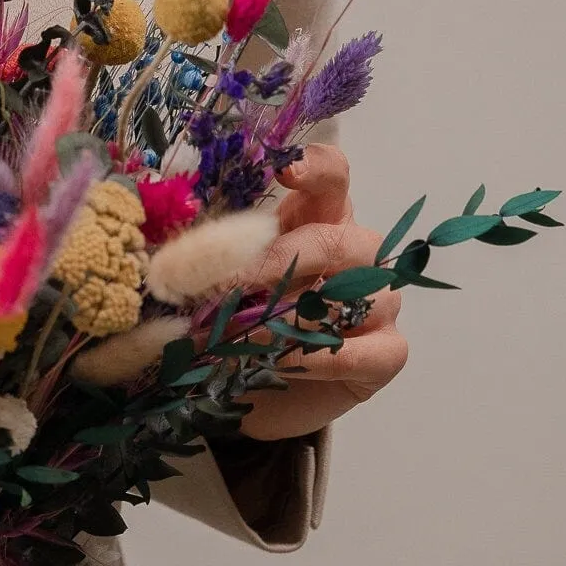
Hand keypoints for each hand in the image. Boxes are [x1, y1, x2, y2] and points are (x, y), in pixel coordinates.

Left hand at [236, 143, 408, 440]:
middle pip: (337, 239)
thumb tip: (178, 264)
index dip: (315, 169)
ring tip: (240, 338)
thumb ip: (220, 267)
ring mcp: (381, 304)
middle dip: (280, 260)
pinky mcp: (387, 353)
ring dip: (288, 319)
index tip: (285, 173)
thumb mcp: (228, 289)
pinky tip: (280, 364)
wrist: (260, 396)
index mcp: (320, 221)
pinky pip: (361, 351)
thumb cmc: (245, 330)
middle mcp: (358, 257)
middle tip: (233, 283)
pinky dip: (315, 359)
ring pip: (350, 299)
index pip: (333, 178)